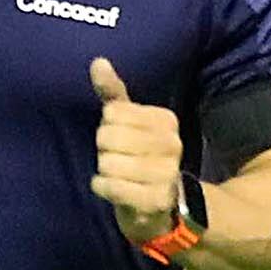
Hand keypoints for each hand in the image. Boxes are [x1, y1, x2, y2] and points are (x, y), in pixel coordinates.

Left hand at [88, 58, 187, 243]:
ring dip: (104, 172)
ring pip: (108, 163)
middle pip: (107, 136)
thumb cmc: (137, 159)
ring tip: (118, 176)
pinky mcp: (156, 200)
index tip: (122, 140)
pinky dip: (103, 188)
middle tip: (117, 160)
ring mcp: (166, 174)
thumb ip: (113, 93)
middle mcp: (172, 145)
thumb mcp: (126, 123)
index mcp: (166, 120)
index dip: (107, 127)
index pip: (112, 112)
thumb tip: (98, 62)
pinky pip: (111, 187)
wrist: (157, 208)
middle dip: (103, 150)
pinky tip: (111, 189)